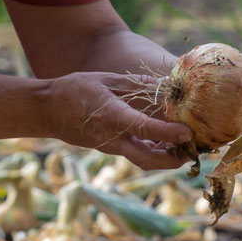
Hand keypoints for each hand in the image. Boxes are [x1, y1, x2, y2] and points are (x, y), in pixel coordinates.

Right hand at [43, 71, 193, 169]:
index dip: (167, 133)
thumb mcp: (106, 79)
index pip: (143, 128)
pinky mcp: (109, 148)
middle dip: (173, 161)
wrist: (47, 110)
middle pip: (147, 159)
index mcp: (111, 116)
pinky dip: (153, 150)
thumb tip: (166, 85)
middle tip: (194, 151)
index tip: (187, 134)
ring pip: (143, 159)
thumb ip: (136, 85)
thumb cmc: (75, 89)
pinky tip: (165, 140)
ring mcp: (110, 146)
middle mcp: (112, 137)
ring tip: (186, 146)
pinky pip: (136, 153)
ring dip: (166, 157)